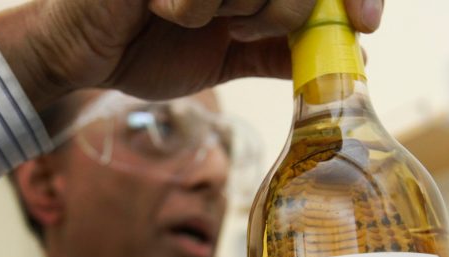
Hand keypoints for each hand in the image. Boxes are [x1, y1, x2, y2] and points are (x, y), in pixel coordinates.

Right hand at [0, 0, 383, 109]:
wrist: (82, 55)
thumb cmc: (147, 46)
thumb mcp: (228, 54)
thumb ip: (280, 48)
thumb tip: (349, 57)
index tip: (365, 20)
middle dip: (285, 8)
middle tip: (241, 23)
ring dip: (234, 9)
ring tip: (186, 16)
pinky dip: (190, 10)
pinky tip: (157, 10)